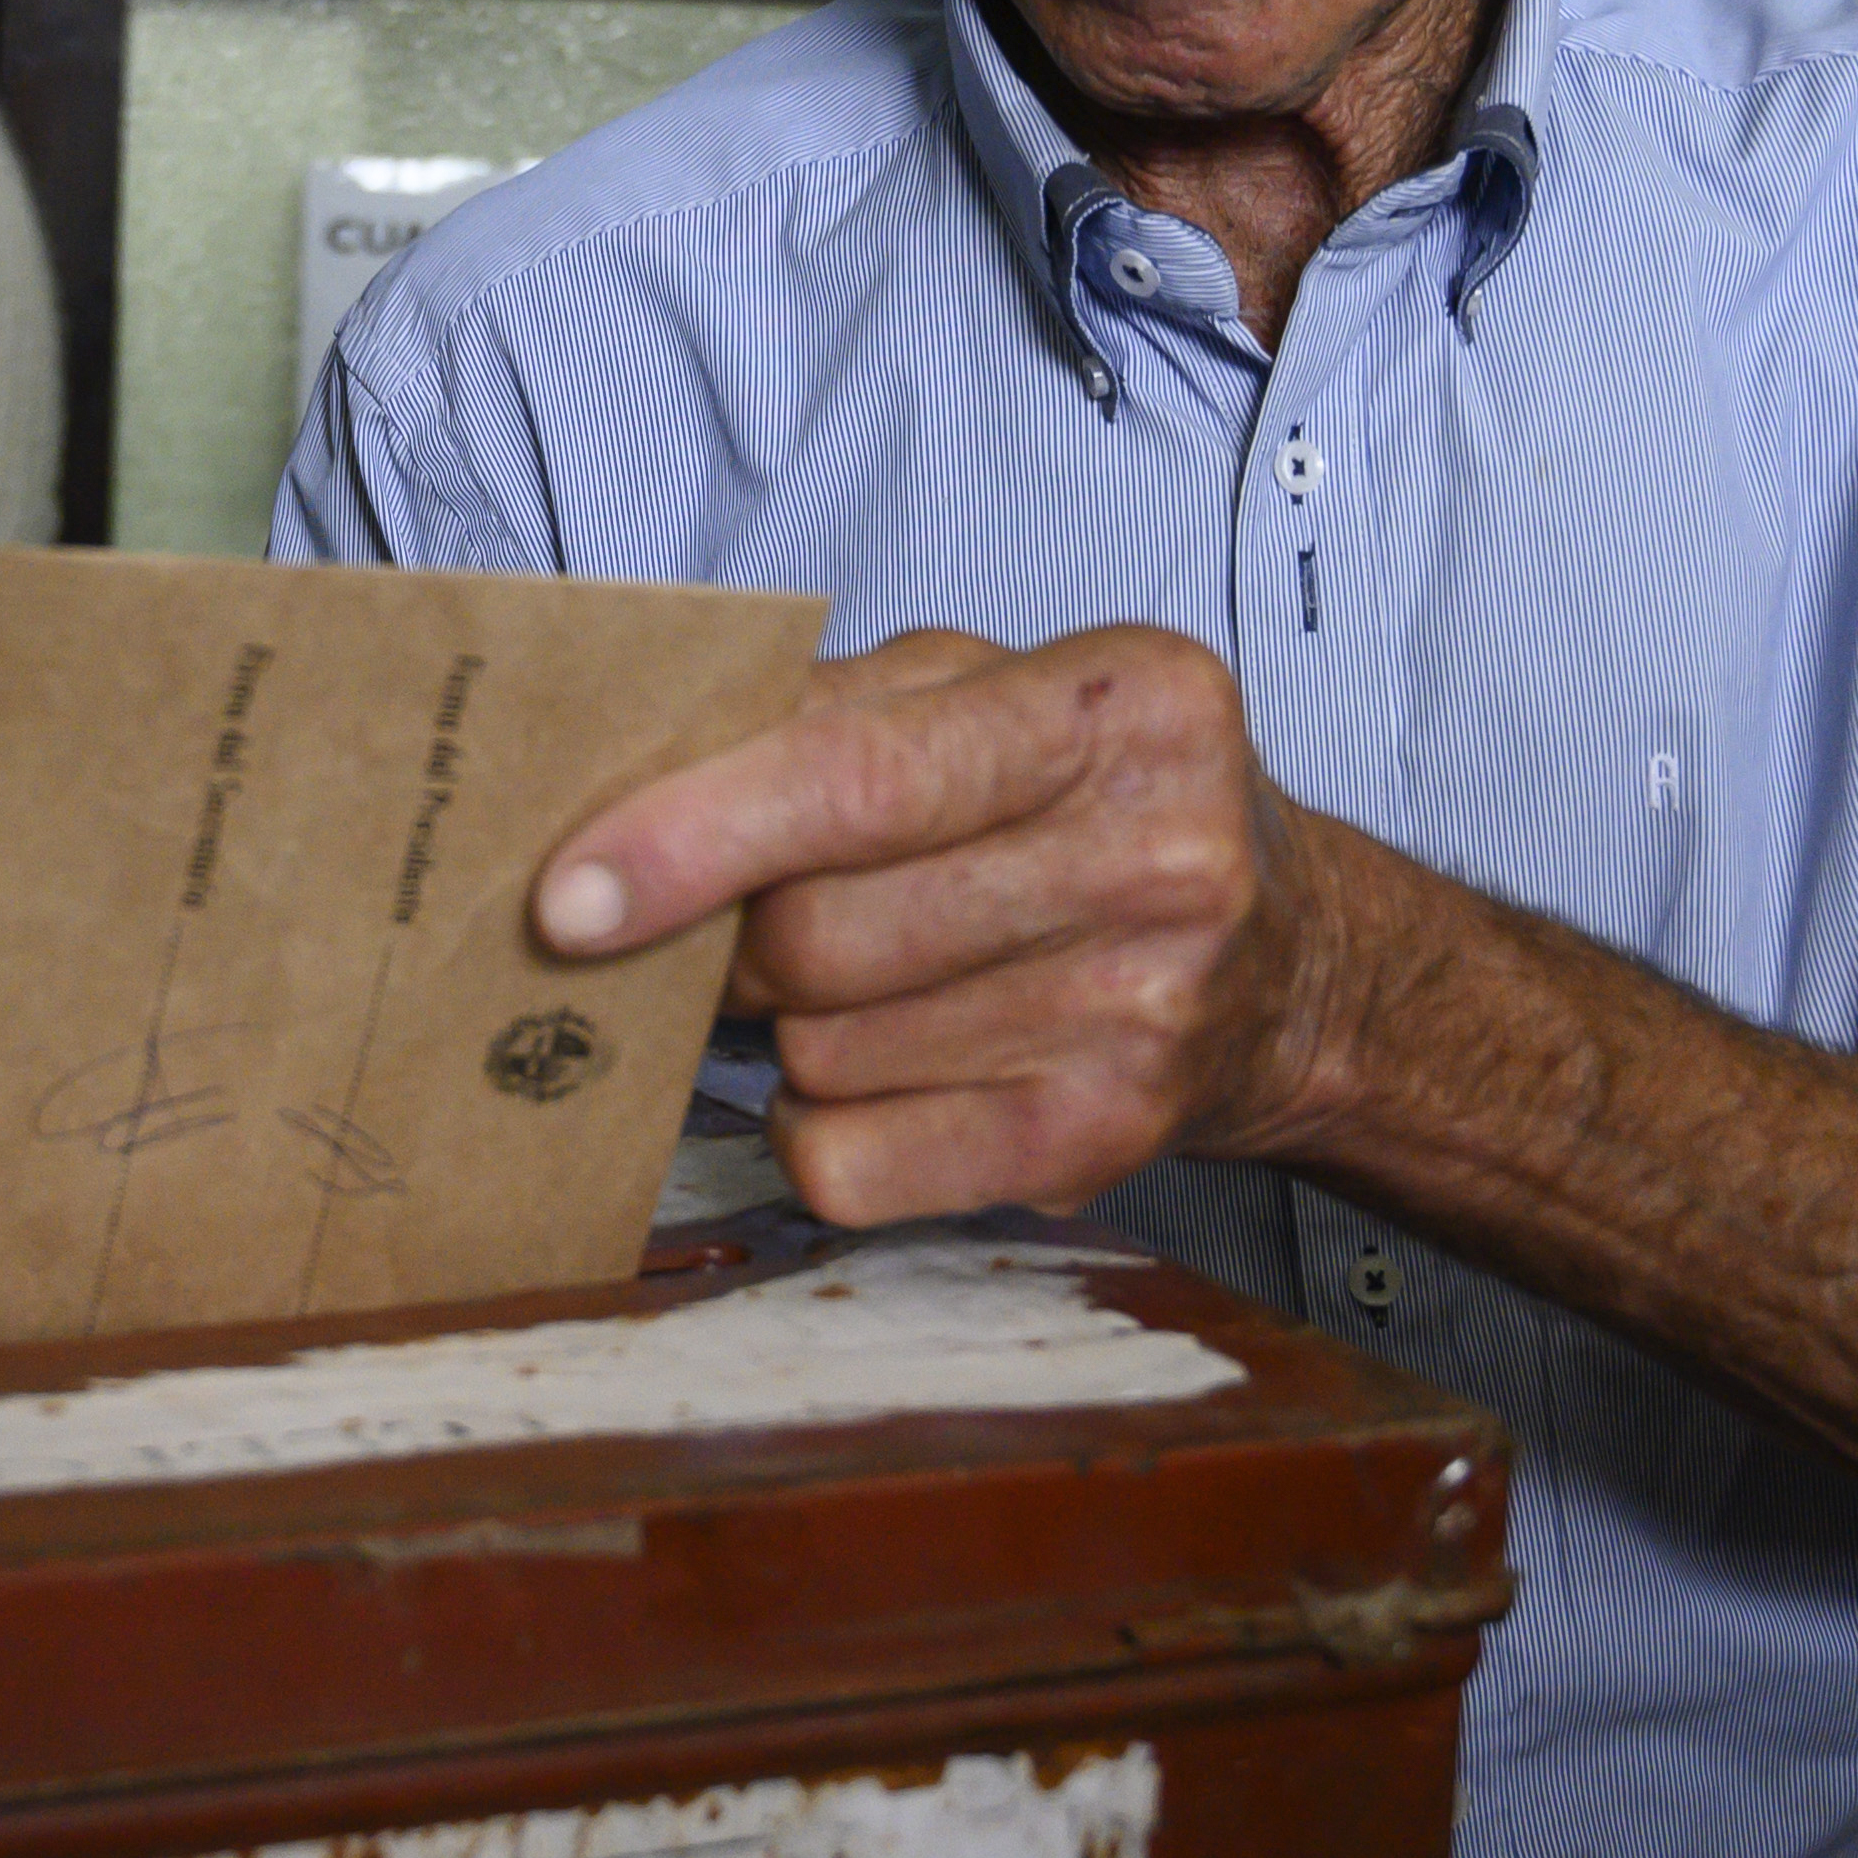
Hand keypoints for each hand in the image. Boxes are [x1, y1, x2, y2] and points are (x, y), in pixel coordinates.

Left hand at [535, 625, 1329, 1225]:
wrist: (1291, 967)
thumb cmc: (1094, 806)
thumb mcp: (994, 696)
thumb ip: (832, 711)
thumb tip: (626, 786)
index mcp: (1123, 704)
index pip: (859, 778)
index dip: (694, 836)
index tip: (566, 892)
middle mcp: (1158, 856)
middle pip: (818, 933)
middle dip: (733, 939)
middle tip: (740, 927)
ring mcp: (1142, 1013)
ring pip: (821, 1049)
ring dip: (789, 1027)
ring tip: (860, 984)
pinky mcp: (1102, 1143)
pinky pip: (852, 1162)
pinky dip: (818, 1126)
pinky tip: (879, 1073)